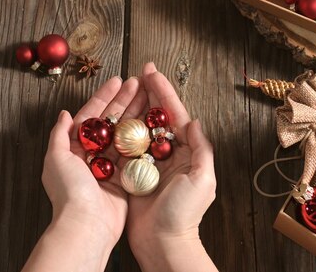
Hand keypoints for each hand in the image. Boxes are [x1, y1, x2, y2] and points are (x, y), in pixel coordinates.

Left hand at [24, 76, 146, 271]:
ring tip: (149, 96)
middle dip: (125, 101)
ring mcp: (110, 166)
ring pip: (126, 133)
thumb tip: (65, 113)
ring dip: (136, 114)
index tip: (118, 80)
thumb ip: (59, 135)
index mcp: (76, 147)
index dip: (105, 97)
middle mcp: (94, 155)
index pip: (93, 115)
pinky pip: (136, 153)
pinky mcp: (125, 178)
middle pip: (112, 121)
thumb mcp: (56, 158)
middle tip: (139, 83)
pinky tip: (154, 122)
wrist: (86, 225)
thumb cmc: (69, 191)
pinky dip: (144, 138)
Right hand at [126, 63, 216, 271]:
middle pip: (156, 116)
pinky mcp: (132, 172)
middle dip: (149, 93)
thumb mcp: (202, 181)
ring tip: (127, 87)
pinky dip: (120, 130)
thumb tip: (194, 121)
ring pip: (140, 127)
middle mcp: (166, 153)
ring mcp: (148, 162)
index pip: (174, 114)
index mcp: (185, 151)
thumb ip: (201, 149)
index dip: (164, 92)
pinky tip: (113, 116)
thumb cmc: (184, 214)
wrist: (162, 243)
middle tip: (141, 71)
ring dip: (134, 106)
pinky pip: (125, 146)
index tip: (153, 73)